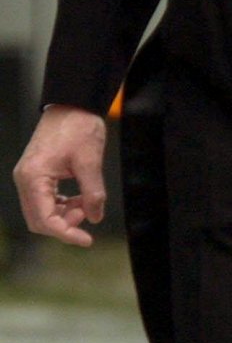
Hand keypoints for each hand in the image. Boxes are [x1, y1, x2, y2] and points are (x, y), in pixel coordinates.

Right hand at [13, 106, 107, 246]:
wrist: (72, 103)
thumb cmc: (79, 126)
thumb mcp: (90, 160)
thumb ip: (92, 192)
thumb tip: (95, 217)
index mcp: (33, 177)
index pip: (44, 219)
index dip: (65, 233)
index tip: (87, 240)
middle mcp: (25, 180)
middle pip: (39, 219)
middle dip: (64, 224)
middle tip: (88, 213)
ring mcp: (28, 177)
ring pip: (41, 211)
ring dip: (63, 214)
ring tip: (86, 203)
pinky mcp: (36, 174)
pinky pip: (45, 199)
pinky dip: (61, 204)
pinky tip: (79, 199)